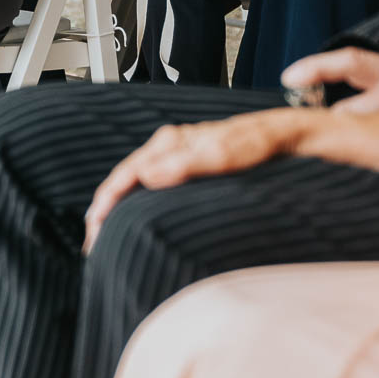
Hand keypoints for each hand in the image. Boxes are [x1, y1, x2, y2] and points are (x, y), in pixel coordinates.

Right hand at [84, 109, 310, 249]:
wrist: (285, 136)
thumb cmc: (260, 143)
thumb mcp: (227, 153)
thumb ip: (188, 163)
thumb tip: (148, 177)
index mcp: (171, 142)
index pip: (126, 174)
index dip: (107, 202)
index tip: (96, 228)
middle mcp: (169, 147)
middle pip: (125, 179)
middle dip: (105, 209)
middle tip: (93, 242)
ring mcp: (177, 155)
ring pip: (136, 183)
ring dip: (118, 208)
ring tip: (105, 235)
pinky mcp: (187, 166)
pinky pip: (151, 185)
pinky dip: (136, 204)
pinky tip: (135, 217)